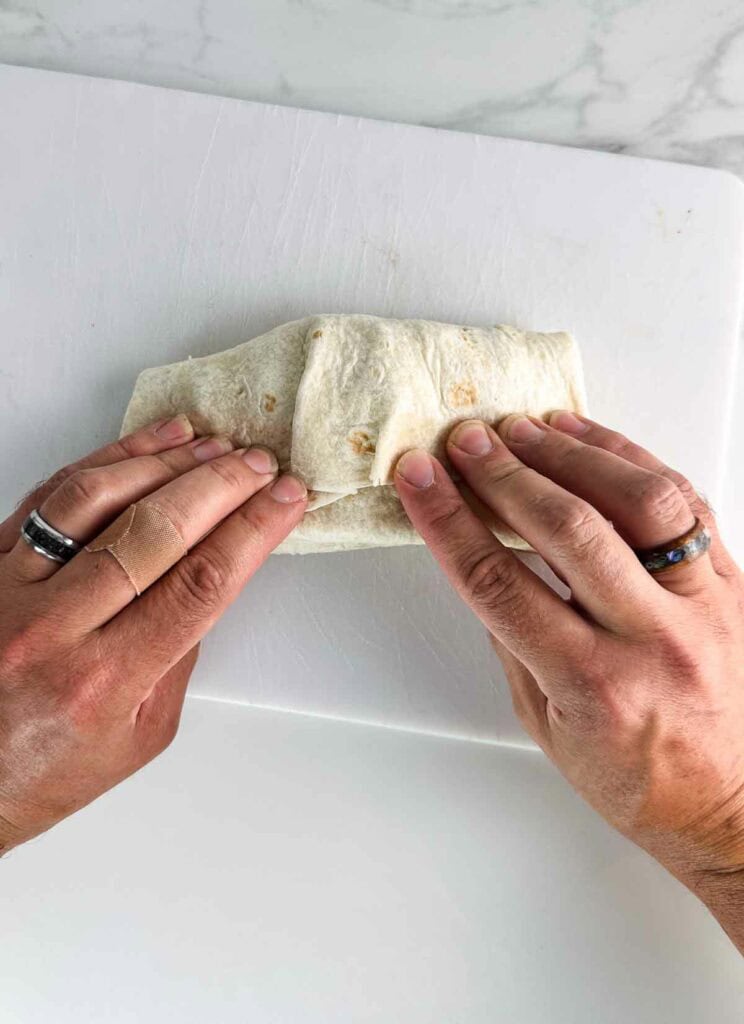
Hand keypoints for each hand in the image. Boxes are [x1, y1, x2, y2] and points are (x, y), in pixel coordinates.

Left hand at [0, 415, 305, 852]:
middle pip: (155, 531)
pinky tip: (144, 446)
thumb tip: (212, 575)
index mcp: (105, 680)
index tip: (285, 500)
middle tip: (258, 463)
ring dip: (163, 462)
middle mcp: (54, 628)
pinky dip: (102, 460)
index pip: (199, 583)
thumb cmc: (47, 769)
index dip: (252, 531)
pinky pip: (47, 495)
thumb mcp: (142, 733)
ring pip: (94, 497)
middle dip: (220, 485)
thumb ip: (179, 652)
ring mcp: (11, 588)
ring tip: (212, 445)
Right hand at [395, 412, 743, 949]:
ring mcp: (703, 603)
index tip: (421, 482)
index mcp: (595, 687)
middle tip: (463, 443)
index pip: (501, 584)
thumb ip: (514, 641)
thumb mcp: (547, 726)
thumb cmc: (641, 781)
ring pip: (638, 500)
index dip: (450, 523)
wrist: (735, 805)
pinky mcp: (731, 580)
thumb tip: (483, 561)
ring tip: (520, 429)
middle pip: (567, 530)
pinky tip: (587, 437)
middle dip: (503, 476)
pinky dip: (629, 457)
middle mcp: (655, 638)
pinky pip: (685, 499)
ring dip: (569, 453)